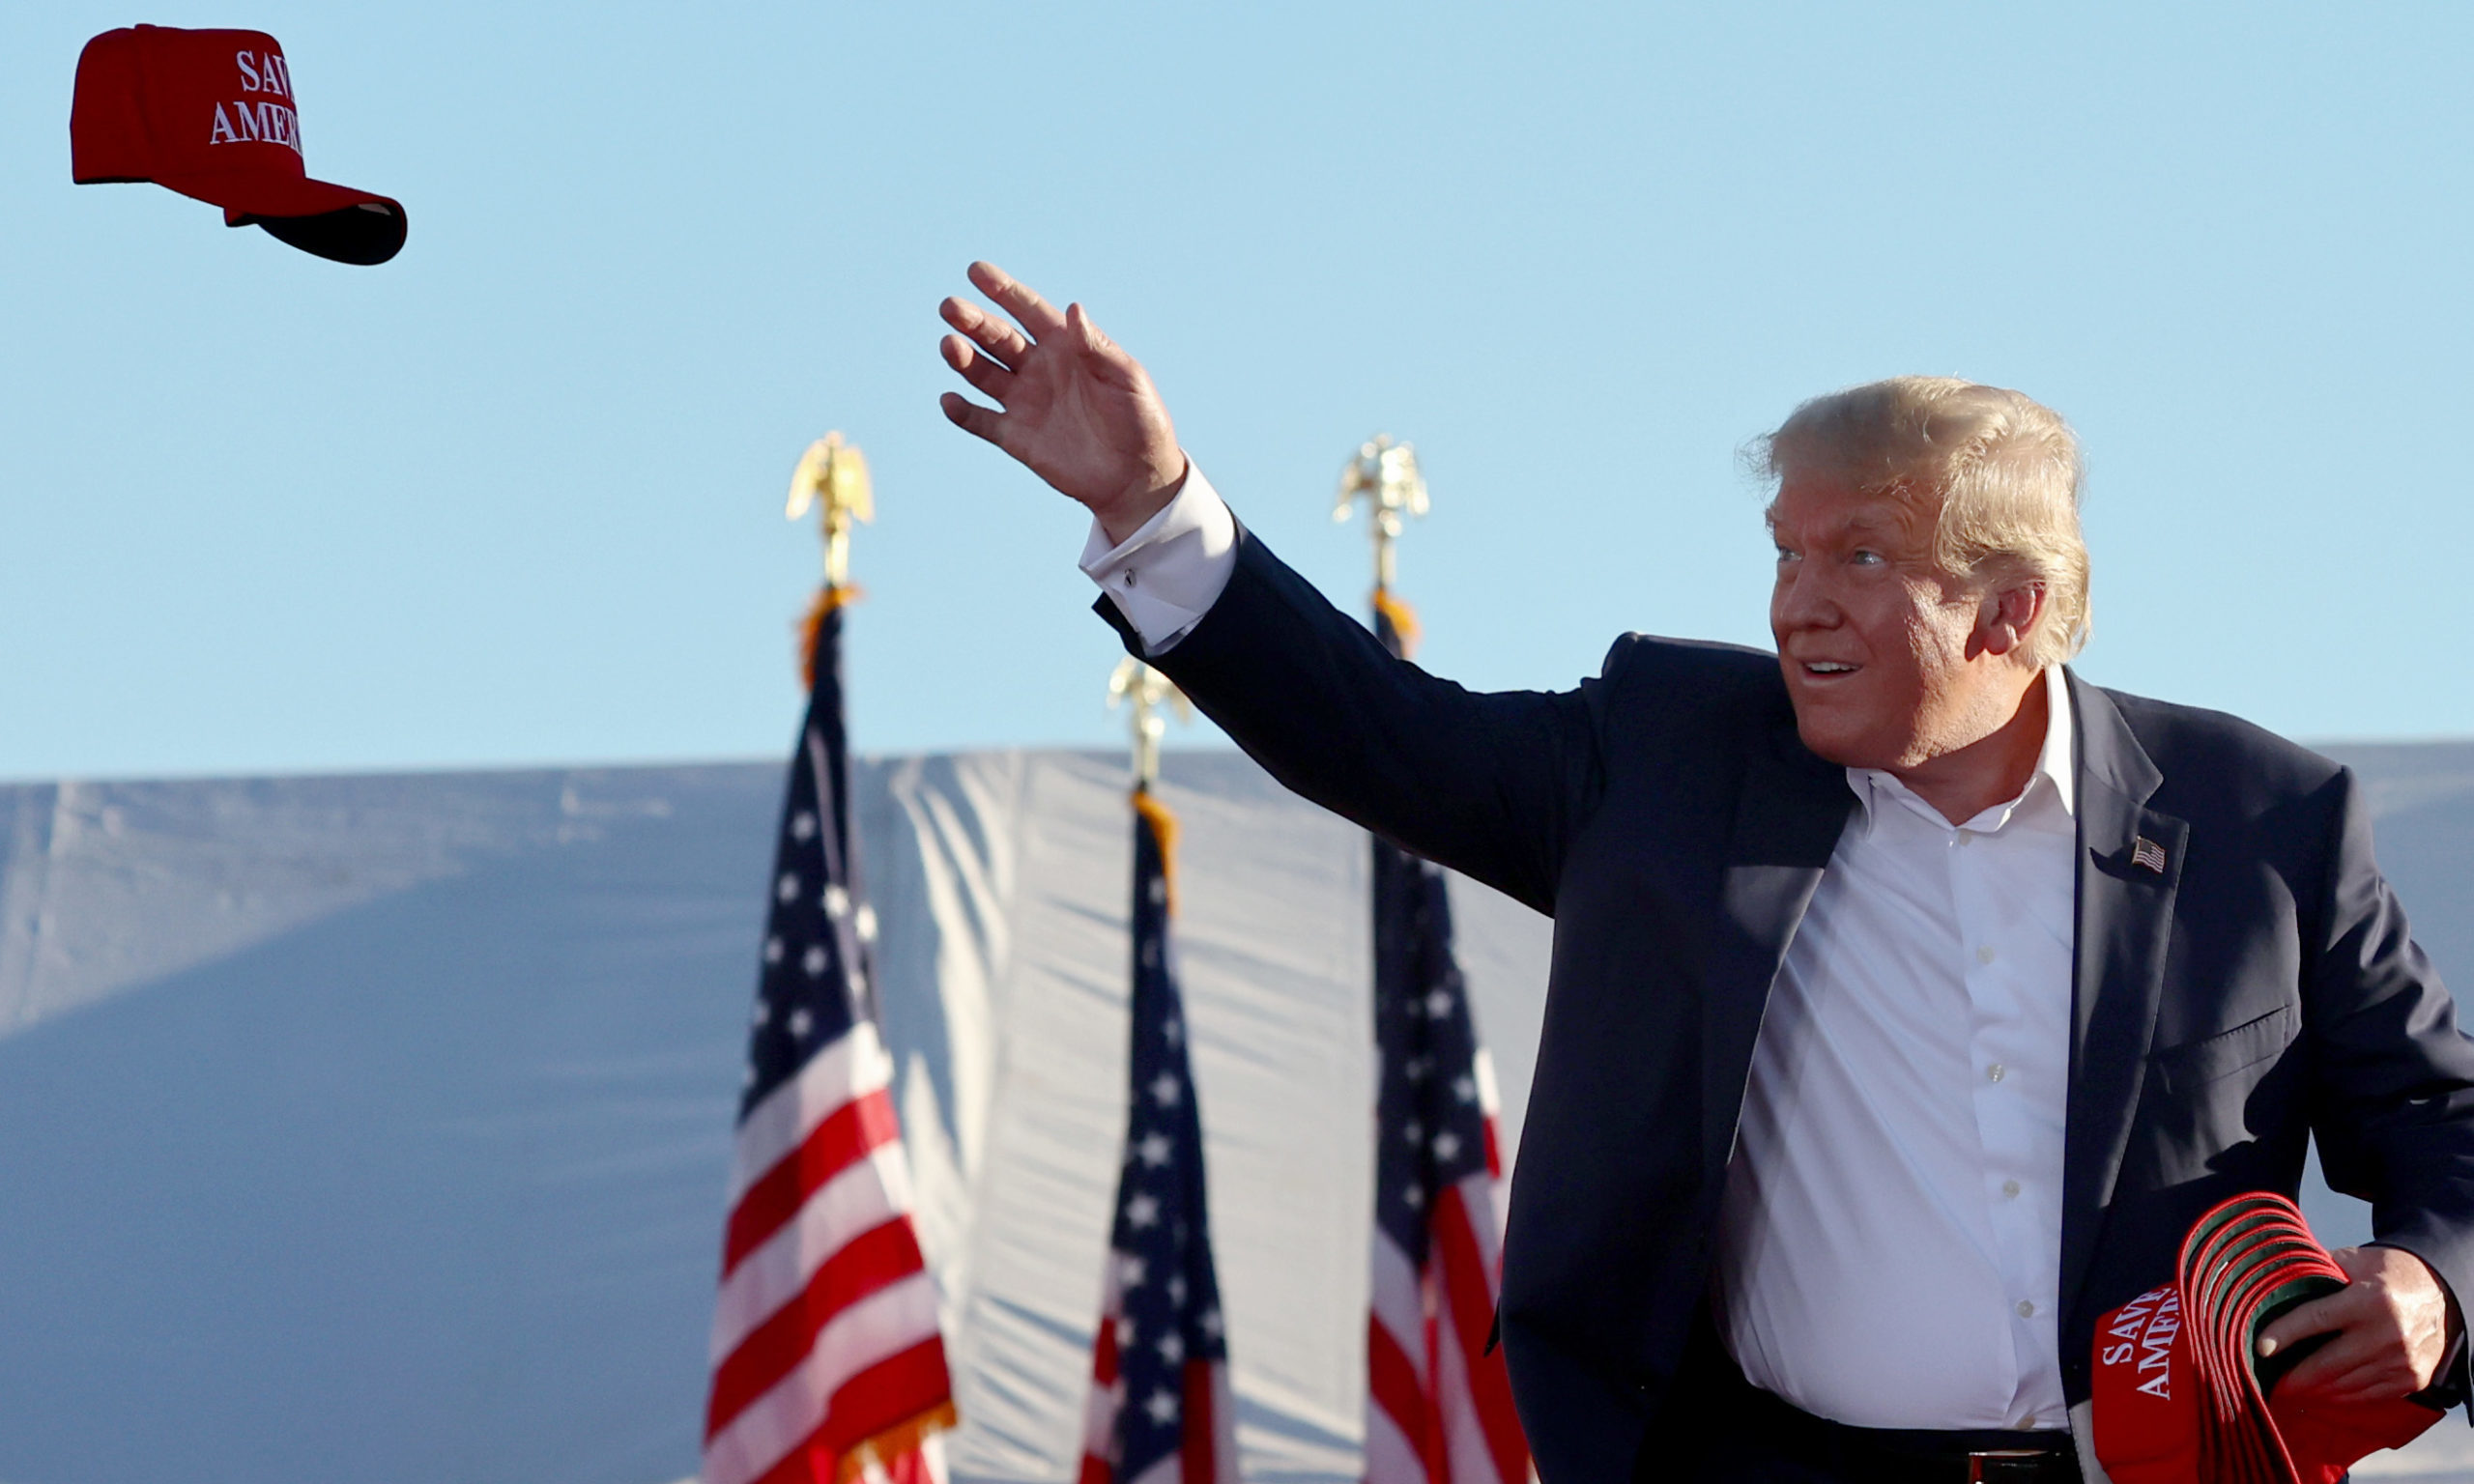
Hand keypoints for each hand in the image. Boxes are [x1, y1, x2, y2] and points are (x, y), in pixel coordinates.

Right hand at [938, 262, 1186, 542]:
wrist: (1137, 477)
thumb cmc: (1141, 420)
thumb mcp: (1126, 378)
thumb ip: (1097, 347)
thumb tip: (1074, 309)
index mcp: (1066, 347)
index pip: (1028, 310)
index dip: (1003, 290)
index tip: (976, 271)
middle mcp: (1039, 369)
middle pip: (998, 338)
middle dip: (973, 321)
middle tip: (950, 307)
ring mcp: (1025, 403)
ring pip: (983, 374)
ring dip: (963, 359)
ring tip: (949, 346)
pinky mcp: (1017, 438)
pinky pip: (981, 422)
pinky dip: (962, 412)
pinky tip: (950, 401)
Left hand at [2257, 1244, 2457, 1404]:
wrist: (2441, 1292)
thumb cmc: (2387, 1273)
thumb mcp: (2356, 1260)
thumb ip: (2319, 1267)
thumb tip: (2275, 1273)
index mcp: (2369, 1299)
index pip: (2316, 1318)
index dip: (2285, 1334)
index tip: (2261, 1349)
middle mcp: (2387, 1333)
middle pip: (2327, 1364)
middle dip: (2294, 1378)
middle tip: (2269, 1384)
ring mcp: (2401, 1361)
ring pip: (2345, 1386)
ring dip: (2314, 1392)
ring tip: (2290, 1391)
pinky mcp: (2411, 1379)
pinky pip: (2367, 1396)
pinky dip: (2341, 1399)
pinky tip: (2321, 1396)